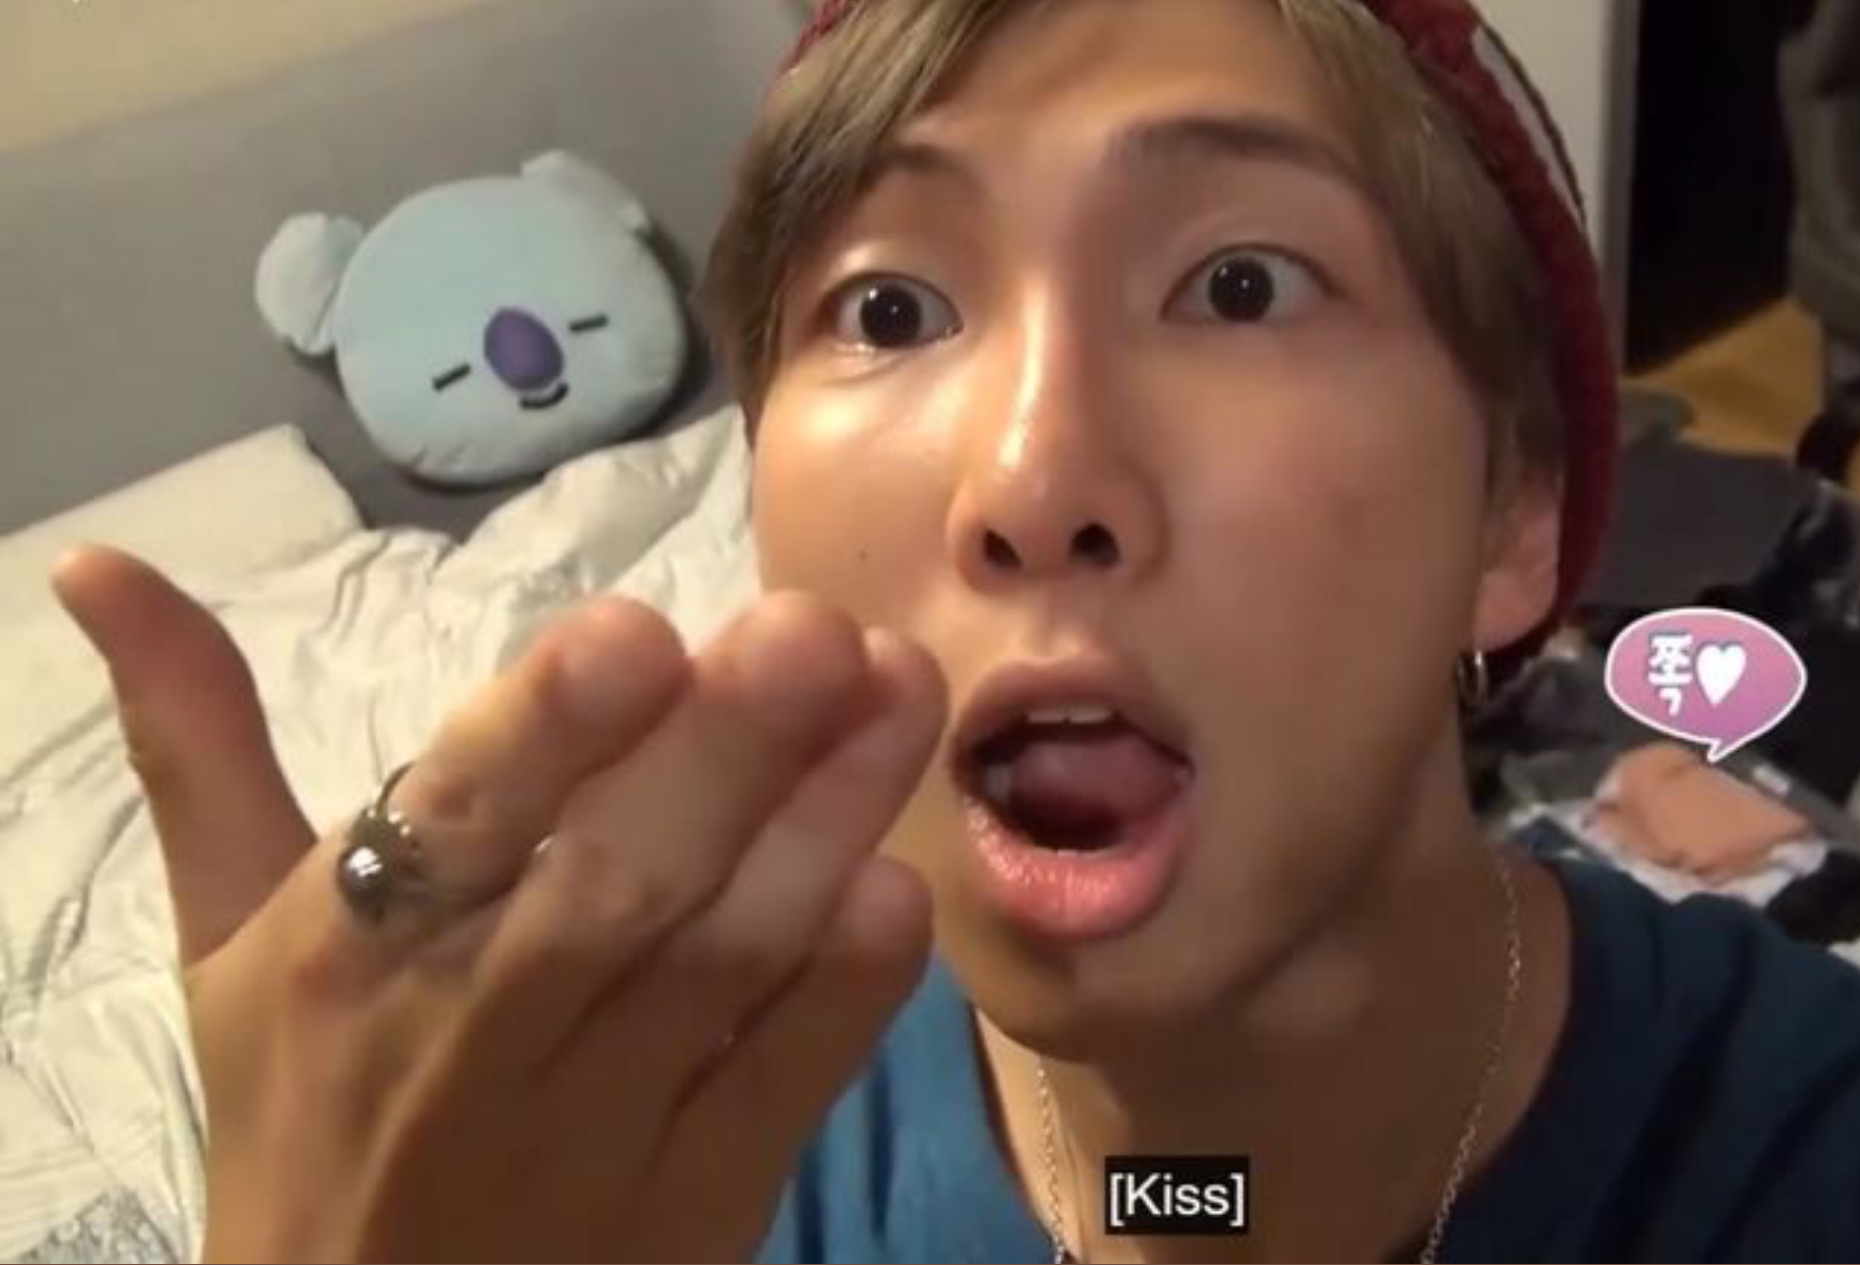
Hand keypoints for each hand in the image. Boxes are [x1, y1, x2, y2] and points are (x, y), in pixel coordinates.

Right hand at [52, 547, 944, 1262]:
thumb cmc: (306, 1109)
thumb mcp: (229, 936)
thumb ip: (199, 745)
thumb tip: (102, 566)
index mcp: (352, 949)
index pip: (452, 823)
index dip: (547, 731)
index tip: (637, 636)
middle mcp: (478, 1027)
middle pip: (612, 881)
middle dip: (723, 751)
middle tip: (817, 631)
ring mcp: (604, 1121)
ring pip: (722, 960)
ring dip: (819, 827)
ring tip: (900, 696)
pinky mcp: (704, 1195)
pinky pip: (787, 1079)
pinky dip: (846, 989)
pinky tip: (895, 886)